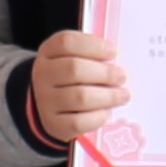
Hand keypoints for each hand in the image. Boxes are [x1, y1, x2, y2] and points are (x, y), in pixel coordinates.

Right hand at [27, 31, 126, 151]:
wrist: (49, 106)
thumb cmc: (70, 78)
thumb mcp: (74, 58)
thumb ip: (92, 55)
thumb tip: (116, 61)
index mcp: (48, 52)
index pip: (66, 42)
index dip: (93, 45)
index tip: (113, 51)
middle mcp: (42, 75)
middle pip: (74, 69)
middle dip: (105, 73)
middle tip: (122, 76)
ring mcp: (45, 101)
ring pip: (80, 97)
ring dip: (108, 96)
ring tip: (123, 95)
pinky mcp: (53, 124)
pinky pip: (79, 122)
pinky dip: (97, 117)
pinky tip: (105, 112)